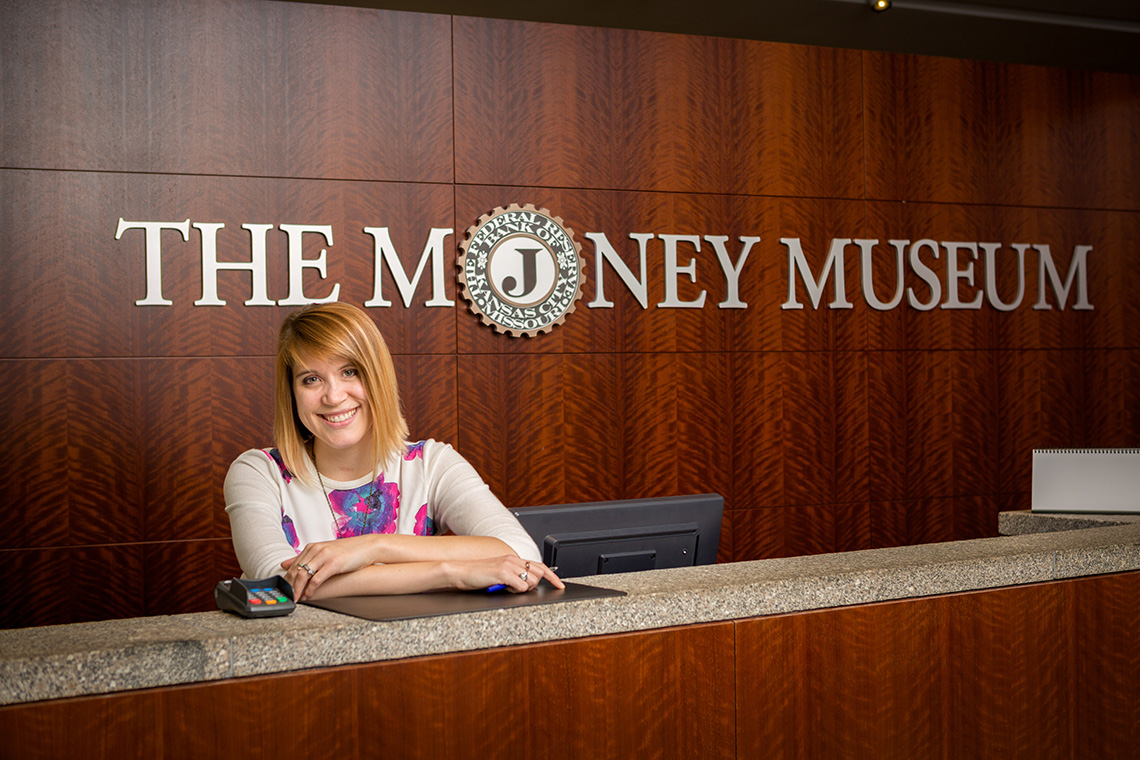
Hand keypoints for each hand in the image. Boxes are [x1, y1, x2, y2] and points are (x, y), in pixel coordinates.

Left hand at [282, 535, 378, 600]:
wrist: (367, 547)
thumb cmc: (348, 551)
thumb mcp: (324, 552)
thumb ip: (305, 558)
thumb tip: (284, 564)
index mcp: (312, 547)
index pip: (293, 565)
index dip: (287, 579)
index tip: (284, 590)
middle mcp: (316, 550)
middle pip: (296, 571)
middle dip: (289, 586)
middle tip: (287, 598)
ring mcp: (325, 556)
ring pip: (303, 575)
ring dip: (297, 590)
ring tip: (296, 599)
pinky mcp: (333, 563)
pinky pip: (316, 579)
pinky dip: (310, 590)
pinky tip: (308, 596)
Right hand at [447, 555, 564, 592]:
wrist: (460, 572)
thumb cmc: (477, 575)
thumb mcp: (498, 575)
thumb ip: (513, 577)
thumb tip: (524, 586)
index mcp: (512, 559)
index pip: (539, 566)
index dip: (552, 576)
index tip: (560, 585)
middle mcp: (512, 559)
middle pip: (538, 575)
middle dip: (533, 586)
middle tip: (517, 588)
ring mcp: (508, 565)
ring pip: (530, 582)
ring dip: (522, 589)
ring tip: (506, 587)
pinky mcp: (502, 572)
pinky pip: (520, 586)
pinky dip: (514, 590)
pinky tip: (503, 588)